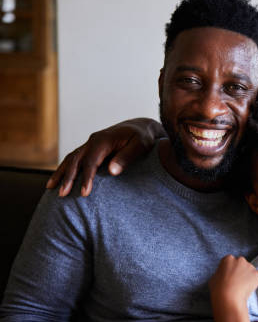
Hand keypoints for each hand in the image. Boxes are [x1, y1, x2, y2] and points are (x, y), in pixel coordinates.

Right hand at [47, 118, 164, 196]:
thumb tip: (112, 171)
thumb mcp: (140, 146)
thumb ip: (126, 157)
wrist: (141, 127)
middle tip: (61, 194)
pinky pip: (75, 158)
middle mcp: (93, 140)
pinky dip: (66, 168)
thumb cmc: (142, 137)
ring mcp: (90, 143)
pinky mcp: (91, 148)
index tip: (84, 193)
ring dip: (61, 173)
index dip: (87, 177)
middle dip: (68, 177)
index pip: (91, 161)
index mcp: (104, 140)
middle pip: (76, 159)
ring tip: (51, 188)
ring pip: (71, 158)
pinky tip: (59, 179)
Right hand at [209, 255, 257, 306]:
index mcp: (228, 259)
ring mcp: (249, 266)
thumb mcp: (214, 278)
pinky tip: (251, 286)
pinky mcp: (257, 274)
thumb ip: (221, 273)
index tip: (229, 277)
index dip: (230, 270)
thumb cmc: (218, 289)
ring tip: (243, 287)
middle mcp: (240, 259)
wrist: (228, 298)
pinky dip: (256, 279)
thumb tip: (224, 275)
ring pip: (250, 269)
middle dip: (240, 271)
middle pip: (241, 264)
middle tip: (236, 282)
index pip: (230, 261)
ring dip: (248, 275)